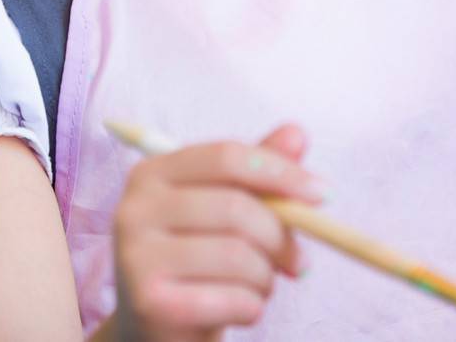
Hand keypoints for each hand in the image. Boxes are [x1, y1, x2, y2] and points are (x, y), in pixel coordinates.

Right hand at [109, 124, 319, 341]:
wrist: (157, 329)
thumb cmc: (197, 263)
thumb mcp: (223, 210)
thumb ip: (256, 173)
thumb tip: (297, 133)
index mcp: (151, 174)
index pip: (225, 157)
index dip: (279, 171)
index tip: (321, 193)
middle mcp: (134, 209)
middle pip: (236, 207)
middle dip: (280, 237)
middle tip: (297, 261)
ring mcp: (137, 257)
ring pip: (239, 256)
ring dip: (266, 278)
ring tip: (258, 286)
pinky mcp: (152, 303)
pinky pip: (232, 299)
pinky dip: (253, 307)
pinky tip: (241, 308)